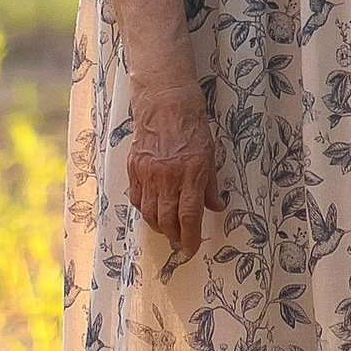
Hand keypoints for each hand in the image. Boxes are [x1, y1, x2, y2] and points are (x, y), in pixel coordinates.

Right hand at [126, 90, 224, 256]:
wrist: (165, 102)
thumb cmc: (192, 125)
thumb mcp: (210, 154)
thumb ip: (210, 185)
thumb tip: (217, 207)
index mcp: (191, 173)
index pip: (189, 216)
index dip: (190, 237)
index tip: (192, 248)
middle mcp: (168, 176)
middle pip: (167, 219)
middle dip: (174, 236)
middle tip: (181, 240)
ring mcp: (148, 173)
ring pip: (149, 213)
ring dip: (159, 226)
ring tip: (167, 228)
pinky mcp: (134, 168)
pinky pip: (137, 199)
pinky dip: (144, 209)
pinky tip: (152, 210)